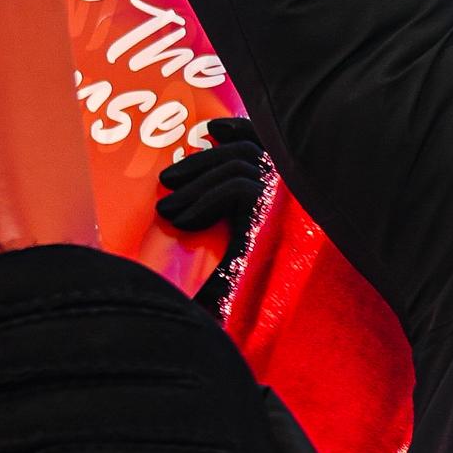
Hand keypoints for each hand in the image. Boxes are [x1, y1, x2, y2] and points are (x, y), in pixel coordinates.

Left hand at [0, 244, 340, 452]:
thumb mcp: (121, 393)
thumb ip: (65, 358)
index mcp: (178, 325)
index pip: (109, 285)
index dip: (38, 283)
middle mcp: (210, 364)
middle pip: (112, 342)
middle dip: (21, 351)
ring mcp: (228, 428)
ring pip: (127, 410)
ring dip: (40, 416)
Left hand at [154, 115, 273, 295]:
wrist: (209, 324)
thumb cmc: (210, 287)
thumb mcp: (214, 233)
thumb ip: (217, 193)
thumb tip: (210, 147)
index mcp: (278, 202)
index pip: (267, 145)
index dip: (241, 129)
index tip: (211, 131)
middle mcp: (287, 202)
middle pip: (247, 150)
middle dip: (202, 160)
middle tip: (166, 181)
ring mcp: (283, 210)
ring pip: (238, 165)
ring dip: (195, 183)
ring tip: (167, 211)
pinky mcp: (273, 221)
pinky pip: (236, 187)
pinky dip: (203, 200)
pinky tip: (182, 221)